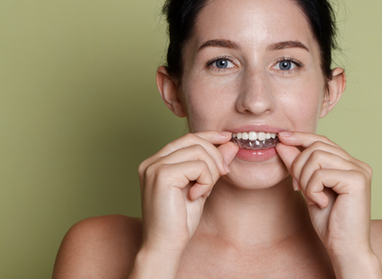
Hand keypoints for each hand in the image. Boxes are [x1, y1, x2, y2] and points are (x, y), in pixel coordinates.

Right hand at [137, 131, 238, 253]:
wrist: (165, 245)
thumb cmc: (180, 221)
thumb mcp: (202, 186)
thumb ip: (212, 164)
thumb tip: (230, 144)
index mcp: (157, 162)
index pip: (187, 138)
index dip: (209, 135)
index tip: (228, 138)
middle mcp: (151, 162)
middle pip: (193, 140)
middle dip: (215, 155)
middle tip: (224, 174)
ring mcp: (154, 167)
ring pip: (198, 151)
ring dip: (211, 171)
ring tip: (205, 190)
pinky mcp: (162, 175)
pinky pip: (198, 166)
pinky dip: (206, 180)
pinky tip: (198, 196)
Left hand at [276, 132, 374, 258]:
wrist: (344, 248)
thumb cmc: (329, 223)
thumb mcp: (308, 188)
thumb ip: (299, 165)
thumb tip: (282, 142)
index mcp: (349, 164)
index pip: (322, 141)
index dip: (301, 137)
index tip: (281, 137)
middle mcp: (358, 164)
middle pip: (317, 145)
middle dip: (298, 164)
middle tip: (297, 187)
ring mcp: (360, 171)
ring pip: (317, 156)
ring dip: (305, 178)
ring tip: (311, 196)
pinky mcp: (357, 180)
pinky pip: (321, 173)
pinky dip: (312, 189)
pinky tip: (320, 203)